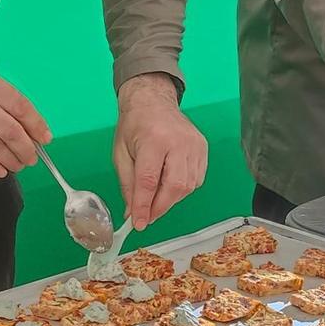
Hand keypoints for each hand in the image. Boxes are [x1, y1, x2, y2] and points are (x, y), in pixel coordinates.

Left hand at [113, 73, 205, 228]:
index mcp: (154, 140)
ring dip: (170, 199)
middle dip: (160, 207)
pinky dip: (182, 189)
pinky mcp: (203, 148)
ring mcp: (195, 145)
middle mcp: (178, 142)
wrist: (153, 102)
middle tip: (148, 217)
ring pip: (188, 186)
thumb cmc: (135, 125)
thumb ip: (128, 185)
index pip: (149, 181)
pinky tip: (170, 183)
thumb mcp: (121, 154)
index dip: (144, 206)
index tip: (139, 223)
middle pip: (175, 186)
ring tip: (156, 198)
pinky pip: (196, 179)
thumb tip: (133, 213)